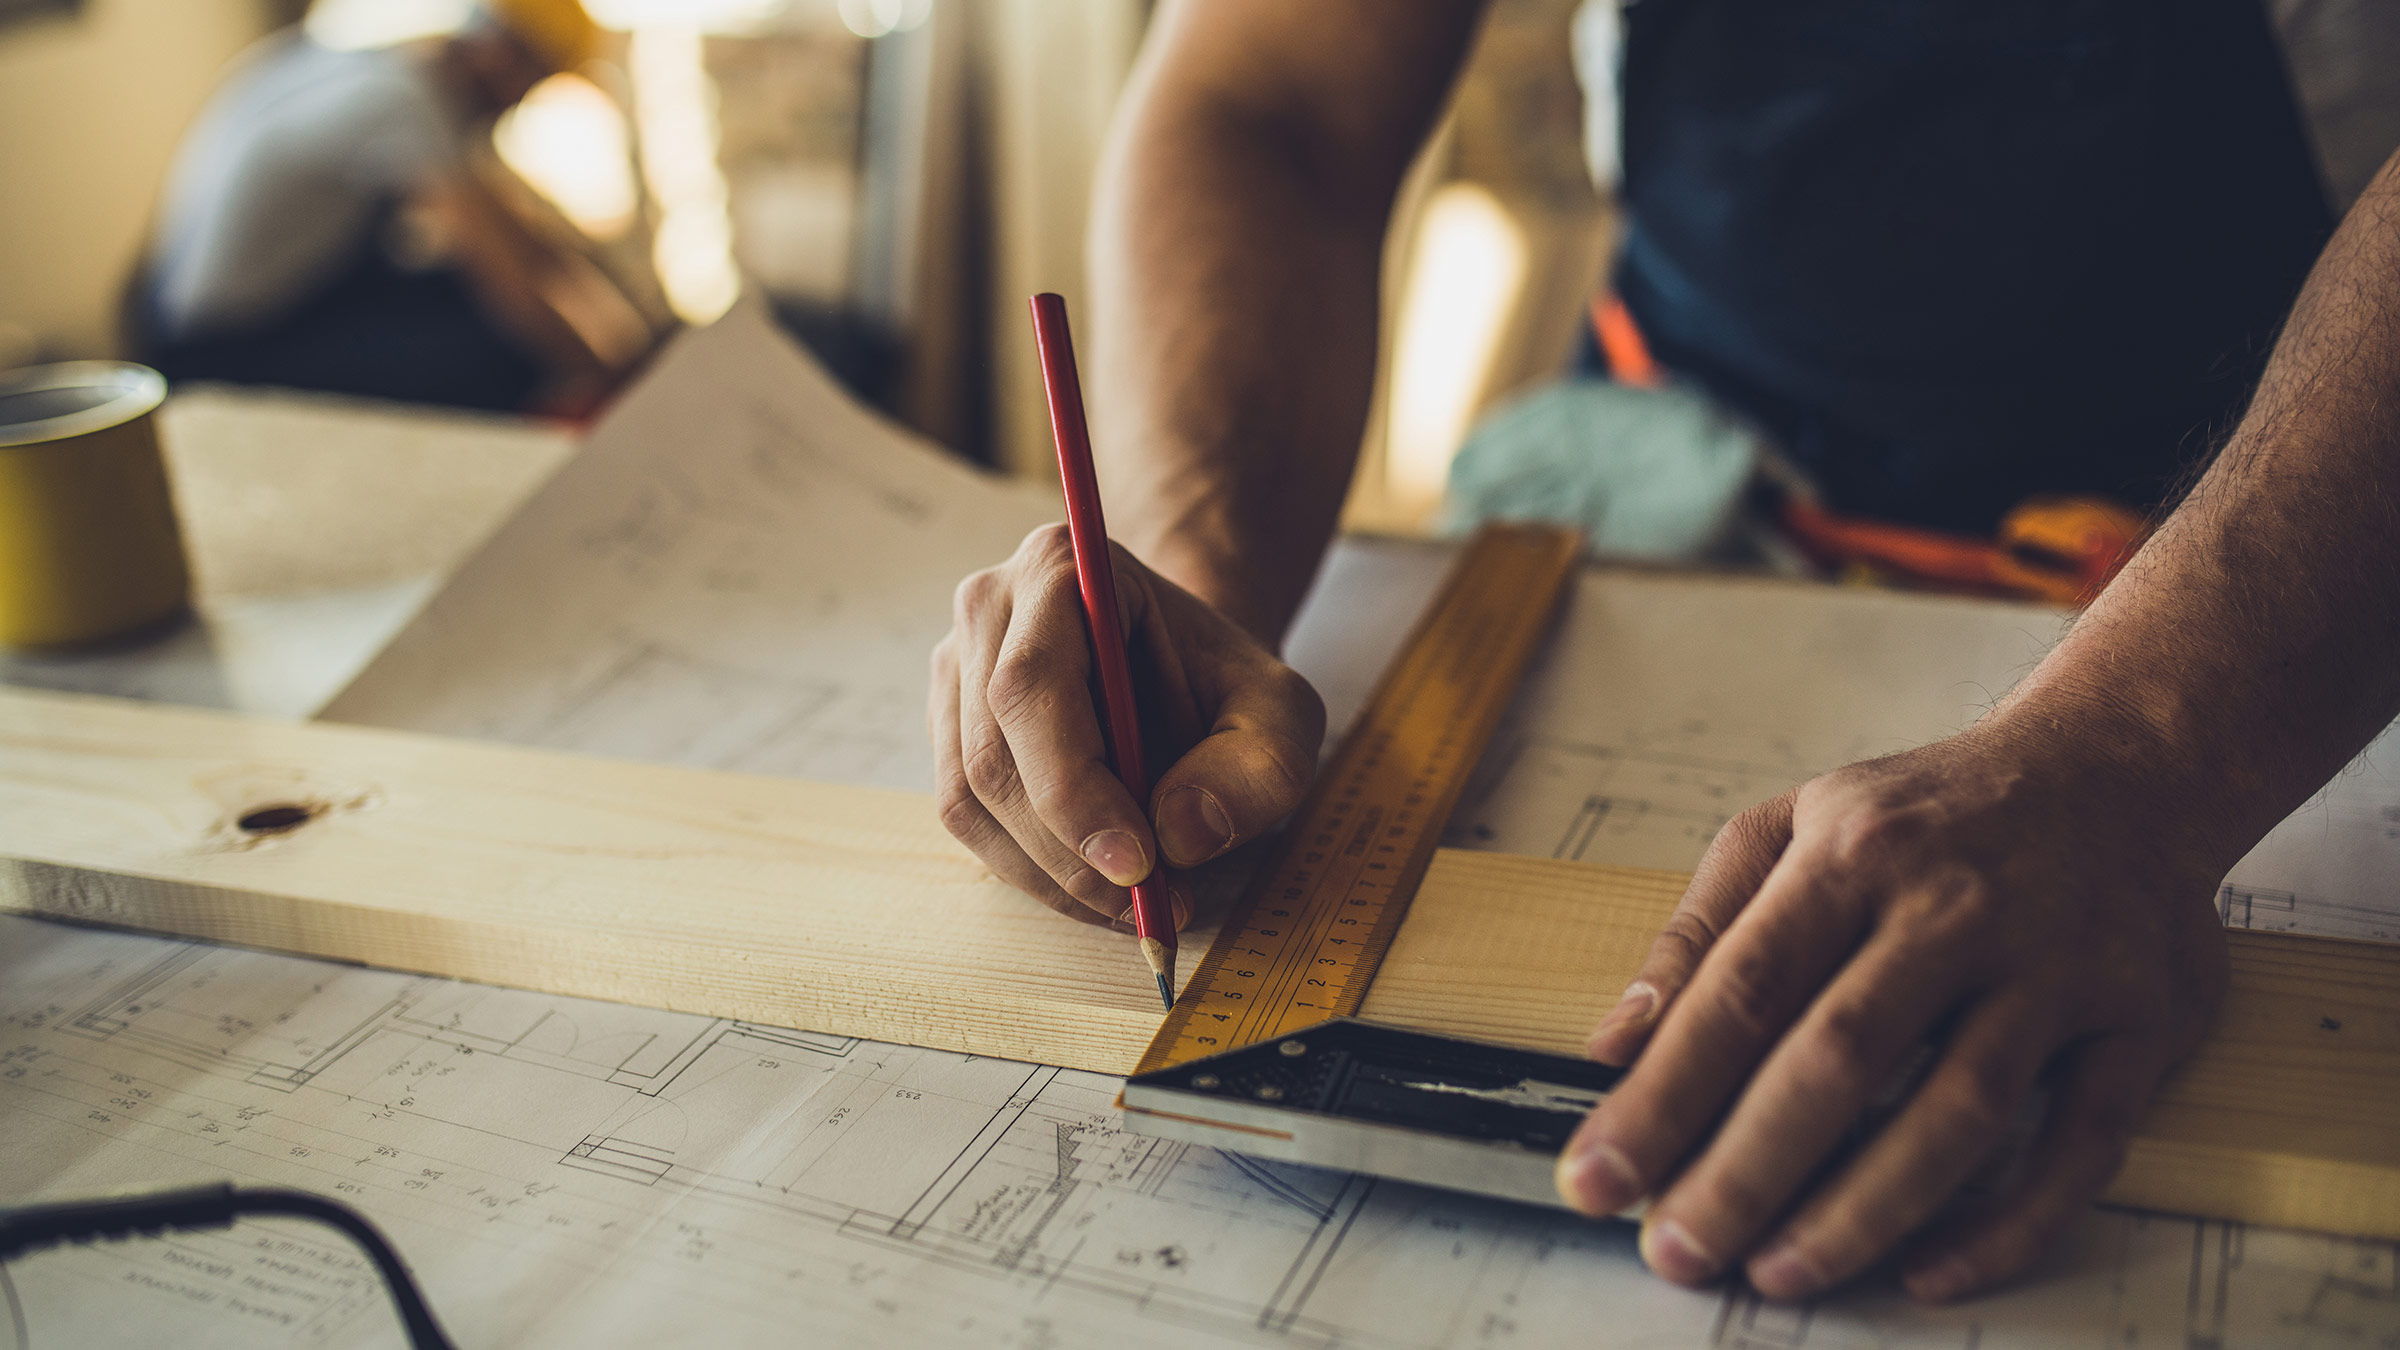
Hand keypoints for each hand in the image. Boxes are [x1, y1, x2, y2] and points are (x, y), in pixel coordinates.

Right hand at [929, 524, 1326, 925]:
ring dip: (1050, 873)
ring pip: (969, 800)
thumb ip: (1258, 770)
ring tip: (1135, 901)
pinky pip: (968, 820)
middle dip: (1070, 852)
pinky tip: (1096, 883)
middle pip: (992, 756)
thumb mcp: (1282, 714)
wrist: (1181, 667)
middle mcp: (988, 610)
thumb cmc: (1223, 682)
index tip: (1137, 864)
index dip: (1072, 788)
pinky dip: (1033, 870)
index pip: (1032, 688)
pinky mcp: (949, 728)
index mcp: (1060, 569)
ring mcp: (955, 670)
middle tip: (1151, 904)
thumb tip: (1179, 834)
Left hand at [1554, 720, 2230, 1302]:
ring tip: (1780, 1272)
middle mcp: (1955, 906)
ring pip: (1957, 1111)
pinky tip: (1931, 1270)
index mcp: (1853, 853)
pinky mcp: (2138, 1021)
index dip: (1664, 1094)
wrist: (2120, 762)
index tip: (1600, 1176)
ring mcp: (2056, 965)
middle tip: (1679, 1251)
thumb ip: (1699, 934)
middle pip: (1838, 1058)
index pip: (1741, 990)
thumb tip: (1614, 1046)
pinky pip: (2078, 1142)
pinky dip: (2008, 1220)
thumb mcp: (1791, 825)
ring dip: (1861, 1210)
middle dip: (1746, 1170)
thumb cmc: (1930, 813)